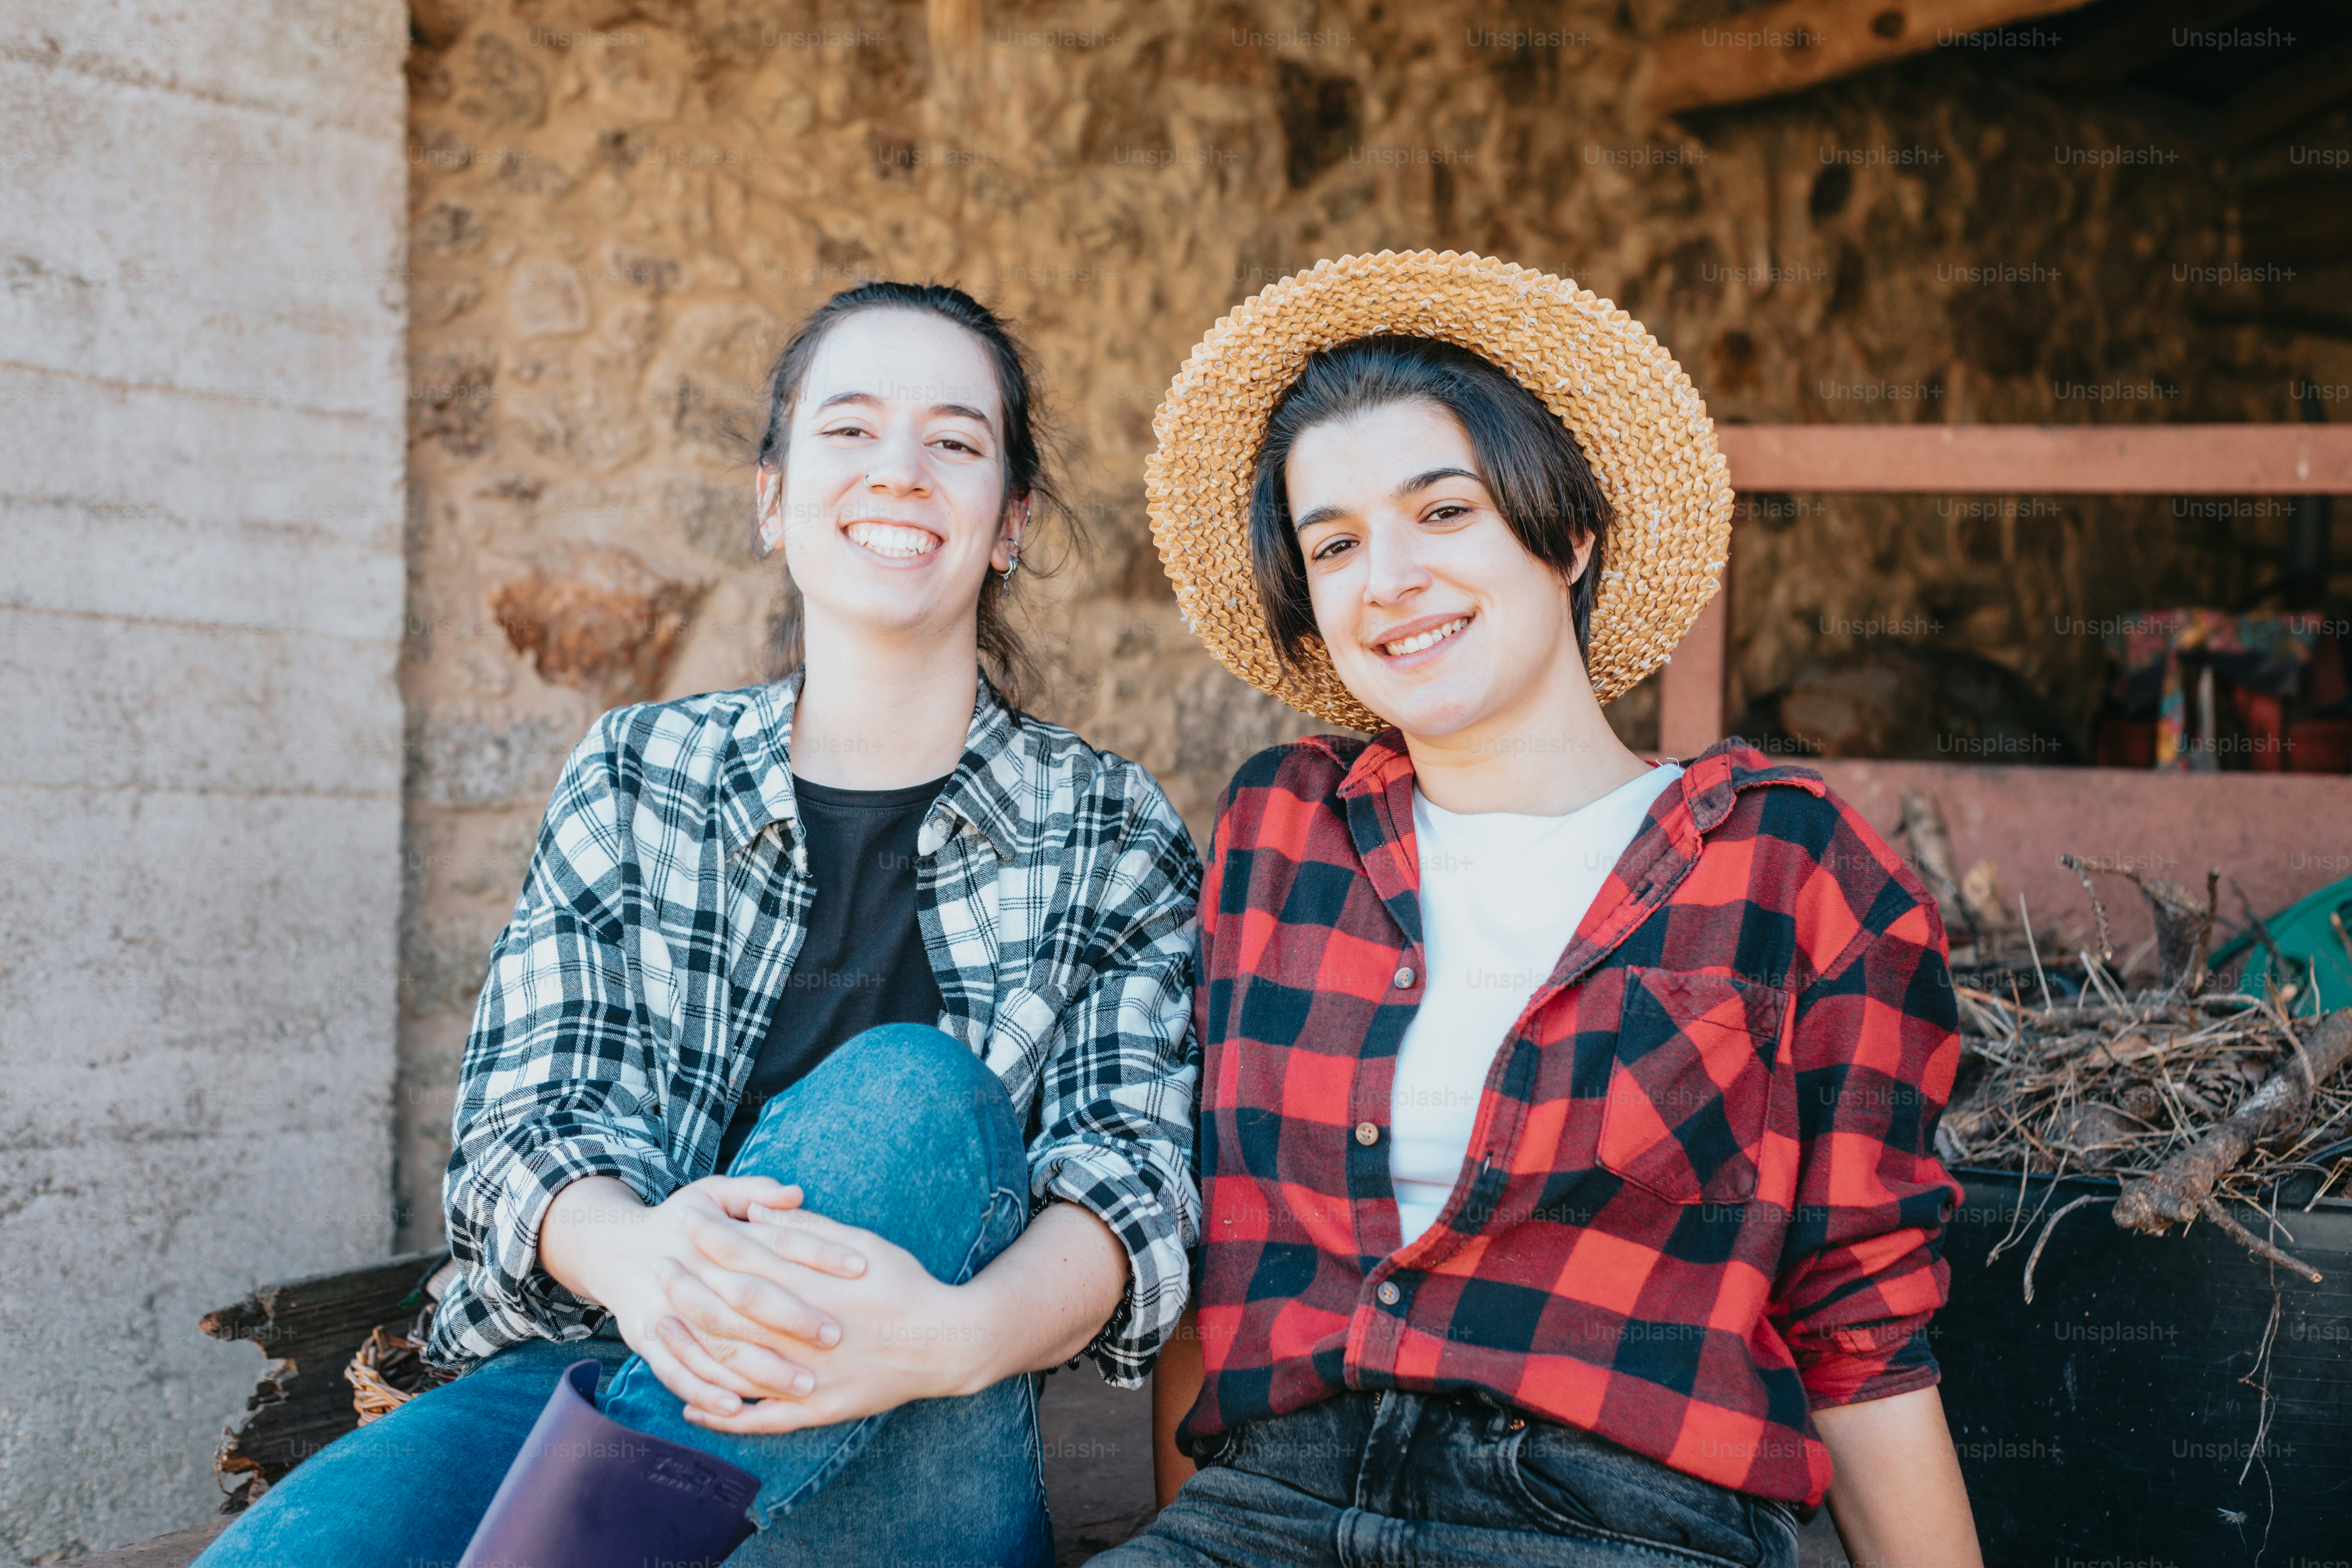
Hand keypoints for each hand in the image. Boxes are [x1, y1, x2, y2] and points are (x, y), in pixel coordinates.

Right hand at [538, 1175, 868, 1418]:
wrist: (616, 1249)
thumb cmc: (679, 1221)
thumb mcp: (712, 1193)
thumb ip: (754, 1191)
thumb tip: (795, 1192)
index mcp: (713, 1234)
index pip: (776, 1242)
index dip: (818, 1253)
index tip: (860, 1266)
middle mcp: (691, 1273)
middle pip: (750, 1297)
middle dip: (794, 1317)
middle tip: (838, 1335)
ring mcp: (668, 1311)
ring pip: (719, 1346)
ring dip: (762, 1368)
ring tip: (808, 1386)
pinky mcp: (650, 1342)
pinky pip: (678, 1374)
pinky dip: (706, 1393)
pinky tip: (739, 1408)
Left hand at [669, 1205, 990, 1435]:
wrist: (947, 1342)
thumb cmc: (904, 1284)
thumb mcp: (860, 1243)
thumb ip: (803, 1230)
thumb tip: (755, 1212)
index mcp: (812, 1287)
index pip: (744, 1258)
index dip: (708, 1238)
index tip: (681, 1221)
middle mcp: (801, 1333)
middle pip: (727, 1310)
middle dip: (686, 1286)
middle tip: (657, 1268)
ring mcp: (806, 1376)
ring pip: (732, 1364)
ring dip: (691, 1347)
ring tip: (659, 1328)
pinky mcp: (815, 1409)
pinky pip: (759, 1420)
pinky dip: (723, 1416)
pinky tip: (693, 1409)